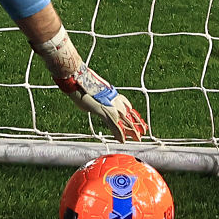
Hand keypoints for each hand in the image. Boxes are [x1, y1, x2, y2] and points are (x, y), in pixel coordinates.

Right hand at [31, 26, 150, 141]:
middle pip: (128, 114)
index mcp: (110, 94)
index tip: (137, 119)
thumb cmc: (78, 83)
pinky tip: (123, 140)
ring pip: (125, 121)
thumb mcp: (86, 90)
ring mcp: (109, 105)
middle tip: (143, 132)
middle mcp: (112, 99)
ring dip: (132, 131)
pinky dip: (119, 133)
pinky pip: (114, 125)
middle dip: (137, 124)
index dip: (132, 113)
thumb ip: (89, 95)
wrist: (75, 78)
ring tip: (138, 139)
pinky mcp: (104, 110)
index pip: (126, 105)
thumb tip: (83, 95)